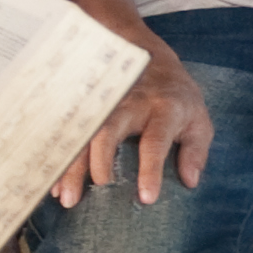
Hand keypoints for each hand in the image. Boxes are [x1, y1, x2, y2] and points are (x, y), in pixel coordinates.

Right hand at [58, 44, 212, 207]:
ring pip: (84, 132)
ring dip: (72, 164)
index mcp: (163, 109)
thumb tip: (189, 182)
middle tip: (96, 191)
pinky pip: (70, 131)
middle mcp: (131, 103)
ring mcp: (104, 102)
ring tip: (65, 196)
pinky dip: (60, 158)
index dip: (151, 170)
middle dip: (100, 162)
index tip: (146, 198)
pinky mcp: (87, 105)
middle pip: (109, 130)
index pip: (156, 140)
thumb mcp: (198, 120)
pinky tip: (54, 183)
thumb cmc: (176, 98)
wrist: (147, 55)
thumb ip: (196, 151)